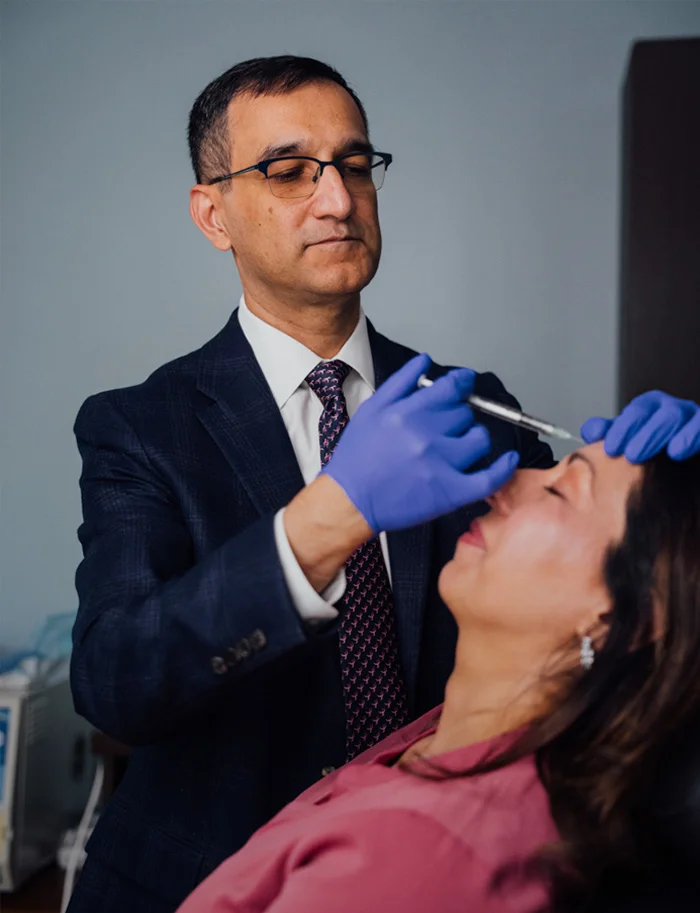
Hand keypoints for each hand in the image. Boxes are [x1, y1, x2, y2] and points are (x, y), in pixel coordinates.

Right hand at [322, 353, 519, 532]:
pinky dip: (504, 467)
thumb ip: (401, 382)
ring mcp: (441, 464)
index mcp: (408, 412)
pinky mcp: (450, 492)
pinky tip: (508, 460)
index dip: (462, 383)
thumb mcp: (371, 410)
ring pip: (479, 439)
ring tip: (457, 447)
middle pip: (465, 413)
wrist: (349, 501)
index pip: (452, 387)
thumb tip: (425, 362)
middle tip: (442, 429)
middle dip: (457, 417)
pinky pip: (489, 477)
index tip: (465, 384)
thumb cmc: (356, 460)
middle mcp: (426, 434)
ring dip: (472, 439)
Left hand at [581, 391, 699, 461]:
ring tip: (647, 454)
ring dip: (662, 434)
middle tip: (630, 455)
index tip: (611, 448)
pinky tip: (677, 451)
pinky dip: (691, 436)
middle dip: (644, 433)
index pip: (637, 411)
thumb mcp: (629, 441)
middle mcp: (672, 409)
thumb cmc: (652, 453)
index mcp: (651, 408)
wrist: (680, 468)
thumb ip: (611, 435)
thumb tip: (592, 431)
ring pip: (678, 417)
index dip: (623, 428)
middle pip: (660, 413)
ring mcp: (692, 417)